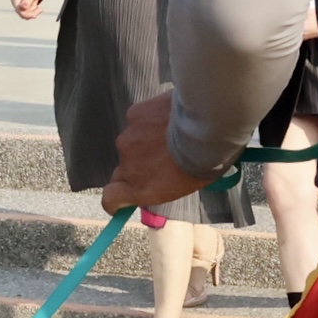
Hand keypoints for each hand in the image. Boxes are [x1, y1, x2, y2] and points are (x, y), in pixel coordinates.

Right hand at [10, 0, 46, 20]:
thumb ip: (27, 0)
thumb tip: (22, 7)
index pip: (18, 8)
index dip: (25, 13)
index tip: (35, 15)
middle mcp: (15, 2)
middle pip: (21, 13)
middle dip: (31, 12)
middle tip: (40, 9)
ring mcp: (18, 6)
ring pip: (25, 15)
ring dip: (33, 11)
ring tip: (36, 2)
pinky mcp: (22, 9)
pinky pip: (28, 15)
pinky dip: (34, 12)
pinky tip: (38, 8)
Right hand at [102, 88, 209, 213]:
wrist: (208, 127)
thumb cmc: (205, 161)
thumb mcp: (186, 185)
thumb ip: (163, 185)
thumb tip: (161, 179)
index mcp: (141, 189)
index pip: (110, 198)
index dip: (114, 200)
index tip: (120, 201)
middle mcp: (128, 166)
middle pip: (123, 168)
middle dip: (137, 166)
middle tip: (159, 158)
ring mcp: (128, 139)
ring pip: (132, 141)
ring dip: (145, 140)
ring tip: (169, 133)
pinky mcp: (133, 115)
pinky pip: (138, 119)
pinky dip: (149, 119)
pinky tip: (167, 116)